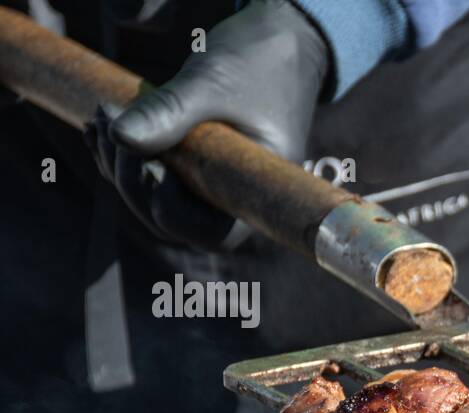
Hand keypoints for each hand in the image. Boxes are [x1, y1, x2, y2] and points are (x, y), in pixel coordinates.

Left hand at [85, 0, 329, 250]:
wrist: (282, 39)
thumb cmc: (261, 61)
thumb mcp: (214, 83)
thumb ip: (170, 112)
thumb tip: (119, 138)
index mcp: (259, 191)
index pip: (212, 232)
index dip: (171, 209)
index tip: (149, 164)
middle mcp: (238, 196)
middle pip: (174, 220)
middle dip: (133, 180)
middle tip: (110, 126)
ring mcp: (215, 182)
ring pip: (156, 199)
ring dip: (121, 167)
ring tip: (101, 119)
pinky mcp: (198, 163)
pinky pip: (155, 175)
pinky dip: (125, 155)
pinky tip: (101, 126)